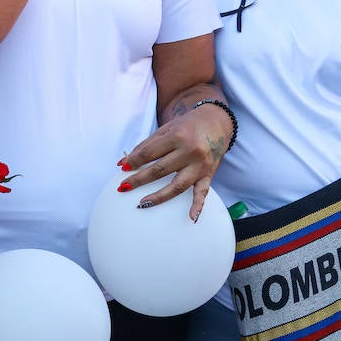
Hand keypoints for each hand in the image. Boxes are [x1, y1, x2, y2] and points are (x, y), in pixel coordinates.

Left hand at [118, 102, 230, 220]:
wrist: (216, 122)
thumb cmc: (188, 125)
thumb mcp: (166, 129)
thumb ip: (146, 145)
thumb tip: (124, 161)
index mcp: (177, 136)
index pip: (150, 152)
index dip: (134, 161)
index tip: (123, 168)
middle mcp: (190, 151)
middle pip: (160, 170)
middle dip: (139, 179)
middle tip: (123, 187)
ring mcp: (200, 165)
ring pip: (177, 185)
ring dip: (158, 196)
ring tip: (141, 204)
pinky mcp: (209, 175)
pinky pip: (203, 192)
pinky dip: (198, 206)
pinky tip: (191, 218)